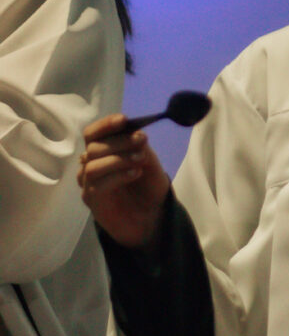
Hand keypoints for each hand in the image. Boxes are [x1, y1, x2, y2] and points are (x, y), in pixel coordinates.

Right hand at [78, 114, 169, 249]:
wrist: (153, 215)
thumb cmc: (147, 185)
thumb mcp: (148, 159)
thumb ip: (139, 145)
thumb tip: (134, 130)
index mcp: (102, 151)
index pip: (92, 133)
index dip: (105, 125)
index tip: (123, 120)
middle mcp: (90, 164)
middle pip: (94, 147)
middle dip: (119, 141)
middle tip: (142, 140)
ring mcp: (88, 183)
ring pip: (92, 165)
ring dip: (118, 158)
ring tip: (140, 160)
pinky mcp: (91, 200)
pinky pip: (96, 185)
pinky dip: (117, 176)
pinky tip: (135, 173)